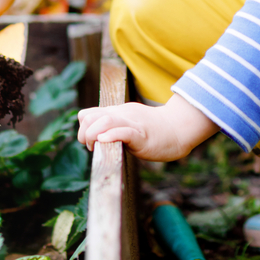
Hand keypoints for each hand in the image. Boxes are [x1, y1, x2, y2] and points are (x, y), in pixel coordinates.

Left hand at [77, 94, 219, 161]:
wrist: (178, 129)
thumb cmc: (153, 130)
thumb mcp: (128, 123)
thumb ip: (113, 127)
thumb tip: (96, 137)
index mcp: (116, 113)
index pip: (87, 114)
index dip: (82, 129)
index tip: (88, 142)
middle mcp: (122, 115)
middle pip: (91, 116)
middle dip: (84, 134)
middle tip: (91, 147)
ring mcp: (132, 124)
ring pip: (106, 121)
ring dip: (93, 135)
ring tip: (96, 145)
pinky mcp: (143, 135)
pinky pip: (125, 132)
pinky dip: (112, 135)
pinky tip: (104, 141)